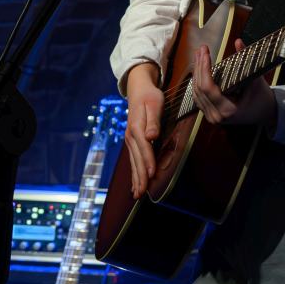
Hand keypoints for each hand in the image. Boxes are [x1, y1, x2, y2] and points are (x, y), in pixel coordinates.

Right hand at [122, 62, 164, 199]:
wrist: (138, 89)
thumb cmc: (150, 96)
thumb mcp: (154, 103)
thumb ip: (153, 121)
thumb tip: (151, 136)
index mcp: (137, 127)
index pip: (144, 147)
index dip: (148, 161)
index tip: (151, 174)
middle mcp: (131, 136)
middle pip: (136, 159)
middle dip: (139, 177)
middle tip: (141, 194)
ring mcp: (130, 140)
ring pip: (133, 162)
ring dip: (135, 179)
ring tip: (137, 194)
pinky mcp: (132, 142)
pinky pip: (133, 160)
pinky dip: (134, 173)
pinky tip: (135, 184)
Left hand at [190, 40, 277, 130]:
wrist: (265, 114)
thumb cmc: (262, 97)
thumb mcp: (256, 79)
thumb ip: (246, 60)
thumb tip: (238, 41)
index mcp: (228, 110)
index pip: (208, 87)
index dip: (204, 68)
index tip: (206, 52)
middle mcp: (216, 116)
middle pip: (200, 89)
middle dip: (199, 67)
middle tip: (201, 49)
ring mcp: (211, 117)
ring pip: (196, 93)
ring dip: (196, 73)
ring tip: (199, 55)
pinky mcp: (209, 114)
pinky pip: (199, 97)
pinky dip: (198, 82)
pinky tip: (198, 68)